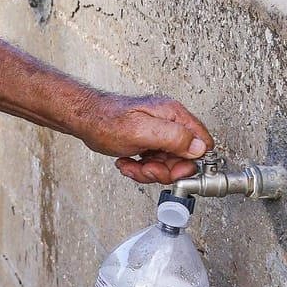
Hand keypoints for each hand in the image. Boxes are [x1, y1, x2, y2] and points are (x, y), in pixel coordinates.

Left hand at [77, 94, 212, 185]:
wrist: (86, 120)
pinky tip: (128, 162)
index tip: (174, 171)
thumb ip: (173, 137)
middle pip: (184, 158)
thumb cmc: (108, 120)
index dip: (190, 162)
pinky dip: (140, 169)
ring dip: (149, 171)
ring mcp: (159, 134)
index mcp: (173, 115)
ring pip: (167, 164)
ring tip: (133, 165)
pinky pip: (154, 163)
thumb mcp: (142, 130)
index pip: (201, 142)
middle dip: (165, 170)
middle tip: (147, 169)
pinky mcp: (149, 143)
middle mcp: (169, 123)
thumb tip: (199, 147)